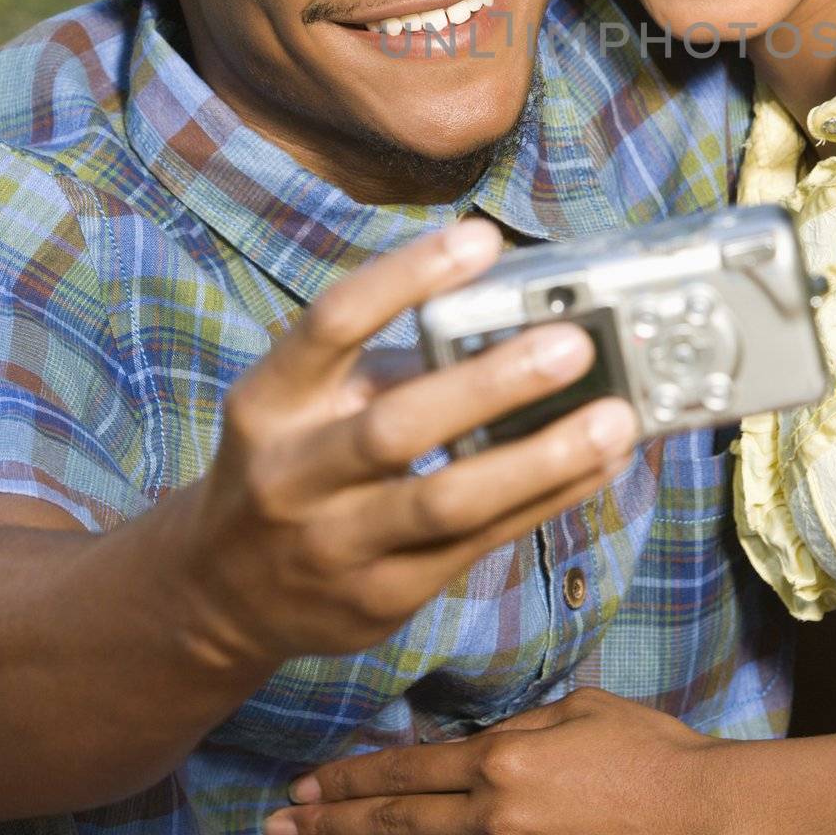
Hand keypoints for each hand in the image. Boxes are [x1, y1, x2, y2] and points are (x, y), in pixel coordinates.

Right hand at [165, 220, 640, 672]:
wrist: (221, 592)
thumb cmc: (291, 461)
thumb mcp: (306, 400)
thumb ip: (389, 361)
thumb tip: (511, 313)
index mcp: (270, 401)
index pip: (333, 324)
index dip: (406, 276)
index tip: (482, 238)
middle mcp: (293, 476)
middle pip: (397, 425)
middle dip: (491, 384)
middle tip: (573, 344)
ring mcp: (336, 546)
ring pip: (448, 501)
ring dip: (543, 458)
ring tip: (615, 418)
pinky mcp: (381, 597)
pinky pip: (479, 543)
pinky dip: (547, 498)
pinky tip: (598, 464)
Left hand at [269, 687, 725, 834]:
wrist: (699, 812)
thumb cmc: (647, 751)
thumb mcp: (579, 710)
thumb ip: (521, 724)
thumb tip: (480, 742)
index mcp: (503, 757)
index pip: (407, 770)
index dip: (352, 777)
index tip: (308, 782)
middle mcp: (492, 811)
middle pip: (395, 819)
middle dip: (331, 820)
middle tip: (279, 820)